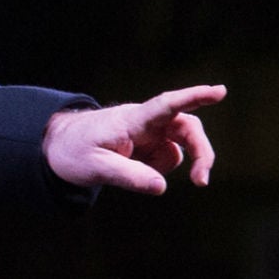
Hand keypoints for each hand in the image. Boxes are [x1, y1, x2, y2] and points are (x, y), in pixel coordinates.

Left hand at [41, 85, 223, 194]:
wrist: (59, 146)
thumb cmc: (74, 151)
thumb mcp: (95, 167)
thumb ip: (128, 176)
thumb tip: (161, 187)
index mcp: (132, 119)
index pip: (167, 105)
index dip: (194, 97)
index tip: (220, 91)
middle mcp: (146, 121)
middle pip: (188, 128)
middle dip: (201, 152)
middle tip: (201, 181)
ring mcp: (149, 132)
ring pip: (180, 146)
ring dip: (171, 165)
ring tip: (134, 174)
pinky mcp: (149, 143)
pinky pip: (168, 157)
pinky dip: (158, 169)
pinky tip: (133, 168)